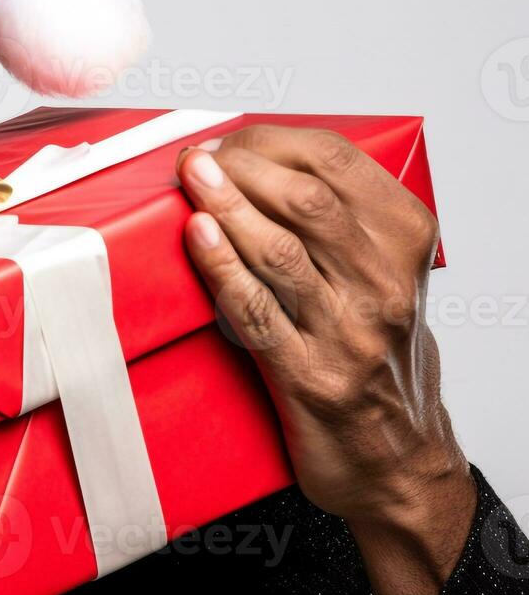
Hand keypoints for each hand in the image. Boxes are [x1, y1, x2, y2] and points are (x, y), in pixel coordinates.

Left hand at [175, 126, 475, 594]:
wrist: (396, 455)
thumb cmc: (376, 354)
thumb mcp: (382, 272)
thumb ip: (337, 218)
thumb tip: (256, 159)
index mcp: (402, 241)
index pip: (336, 160)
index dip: (270, 139)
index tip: (230, 139)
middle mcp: (381, 283)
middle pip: (306, 199)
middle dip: (241, 166)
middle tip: (200, 159)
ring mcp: (346, 331)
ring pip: (279, 249)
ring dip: (225, 205)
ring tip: (191, 178)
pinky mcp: (308, 375)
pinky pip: (255, 310)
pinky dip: (221, 267)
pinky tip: (197, 236)